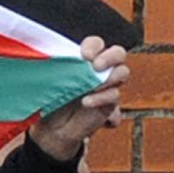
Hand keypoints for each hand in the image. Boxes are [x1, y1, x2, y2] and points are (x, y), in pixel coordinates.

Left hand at [28, 36, 129, 162]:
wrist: (54, 128)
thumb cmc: (51, 99)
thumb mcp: (51, 80)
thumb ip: (58, 67)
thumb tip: (55, 56)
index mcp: (85, 58)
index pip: (97, 44)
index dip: (93, 46)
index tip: (84, 55)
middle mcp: (100, 69)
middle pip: (118, 53)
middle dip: (110, 57)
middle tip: (96, 67)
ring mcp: (107, 85)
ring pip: (122, 72)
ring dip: (110, 77)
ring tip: (93, 87)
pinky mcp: (110, 103)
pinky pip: (114, 95)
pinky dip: (102, 98)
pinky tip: (87, 102)